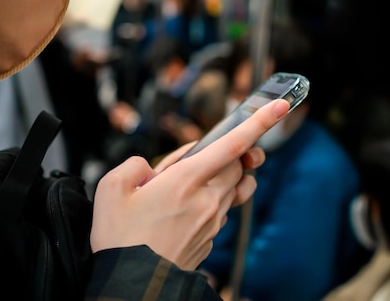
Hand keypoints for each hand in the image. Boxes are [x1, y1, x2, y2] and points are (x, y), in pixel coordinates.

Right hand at [91, 99, 289, 269]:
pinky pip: (223, 211)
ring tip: (208, 175)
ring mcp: (212, 222)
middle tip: (212, 151)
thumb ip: (134, 166)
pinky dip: (214, 200)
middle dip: (237, 151)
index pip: (231, 145)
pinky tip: (187, 207)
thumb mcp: (111, 189)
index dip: (258, 122)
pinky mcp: (210, 240)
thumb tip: (150, 169)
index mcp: (184, 181)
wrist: (131, 286)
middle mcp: (206, 200)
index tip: (278, 106)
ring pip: (238, 188)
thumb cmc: (120, 239)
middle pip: (240, 165)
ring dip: (231, 175)